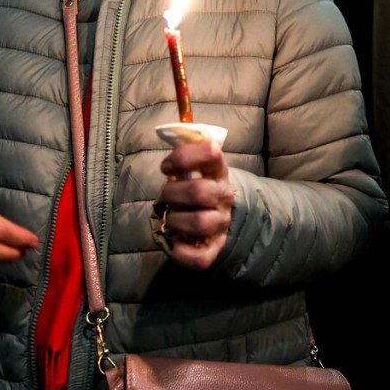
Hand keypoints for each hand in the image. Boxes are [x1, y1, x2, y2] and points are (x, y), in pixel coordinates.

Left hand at [156, 140, 235, 269]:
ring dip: (175, 219)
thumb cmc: (197, 189)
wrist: (218, 220)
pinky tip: (175, 241)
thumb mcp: (195, 169)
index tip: (166, 167)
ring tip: (171, 217)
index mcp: (219, 172)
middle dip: (173, 193)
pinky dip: (181, 252)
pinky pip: (198, 258)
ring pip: (200, 222)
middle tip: (166, 195)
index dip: (185, 157)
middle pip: (200, 191)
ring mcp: (221, 224)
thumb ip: (185, 153)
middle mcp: (224, 197)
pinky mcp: (214, 250)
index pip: (211, 153)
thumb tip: (169, 131)